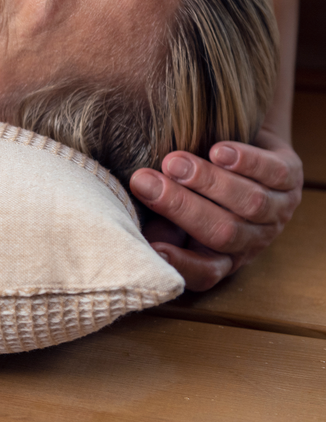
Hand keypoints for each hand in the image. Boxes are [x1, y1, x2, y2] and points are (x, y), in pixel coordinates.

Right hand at [129, 128, 302, 290]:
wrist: (230, 149)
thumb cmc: (192, 188)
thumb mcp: (172, 215)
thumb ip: (157, 226)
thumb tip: (131, 236)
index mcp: (222, 257)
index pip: (206, 273)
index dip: (182, 264)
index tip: (155, 249)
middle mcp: (252, 240)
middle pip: (223, 232)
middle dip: (180, 206)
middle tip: (145, 182)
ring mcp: (277, 210)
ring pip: (249, 203)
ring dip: (208, 181)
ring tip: (174, 162)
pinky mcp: (291, 177)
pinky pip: (273, 173)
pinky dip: (246, 162)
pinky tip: (219, 151)